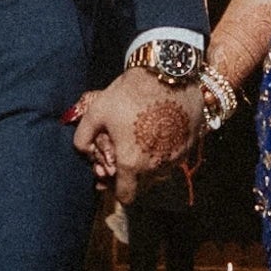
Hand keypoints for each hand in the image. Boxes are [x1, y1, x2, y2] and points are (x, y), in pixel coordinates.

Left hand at [70, 66, 203, 203]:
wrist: (169, 74)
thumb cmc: (130, 93)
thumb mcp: (97, 111)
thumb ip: (82, 138)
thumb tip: (84, 154)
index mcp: (131, 163)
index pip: (125, 196)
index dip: (117, 188)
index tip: (114, 173)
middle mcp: (156, 167)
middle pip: (143, 186)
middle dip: (133, 177)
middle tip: (127, 153)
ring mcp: (175, 157)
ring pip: (160, 173)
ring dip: (150, 166)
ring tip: (143, 141)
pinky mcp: (189, 146)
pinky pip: (174, 159)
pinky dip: (166, 153)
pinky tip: (159, 133)